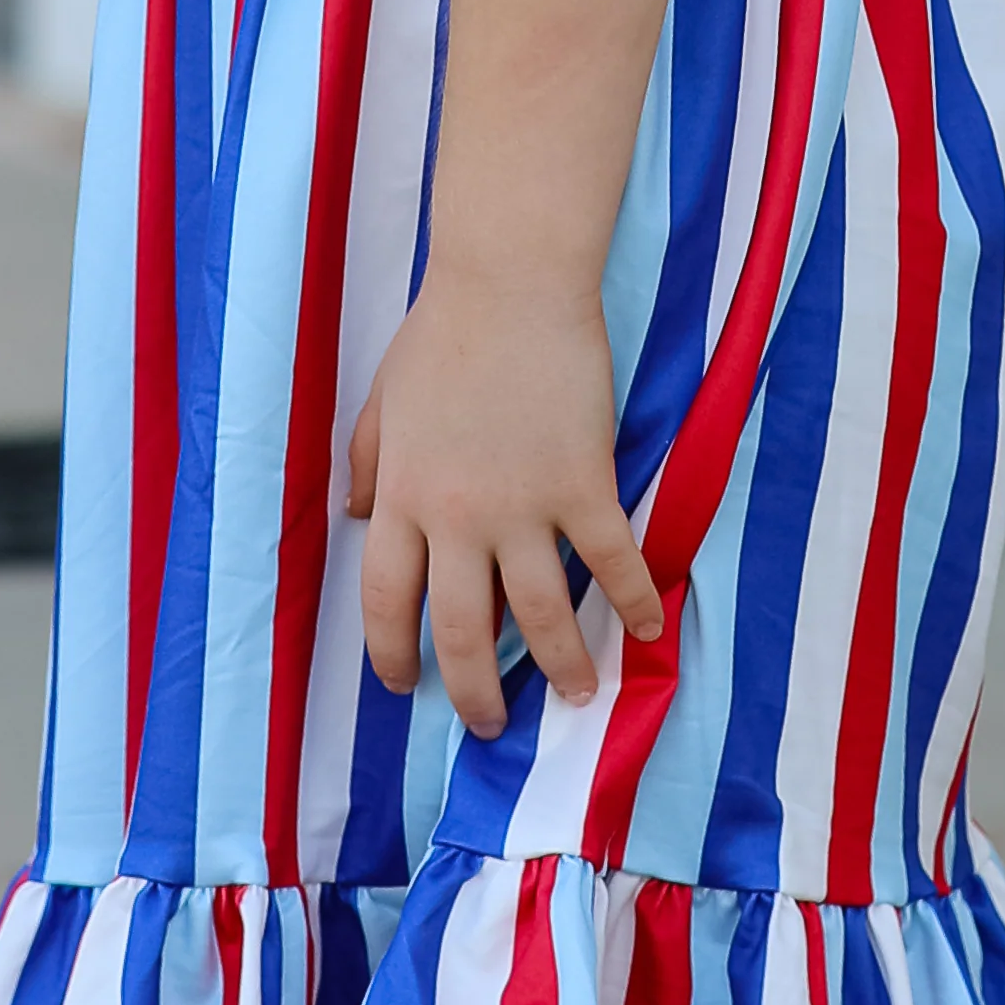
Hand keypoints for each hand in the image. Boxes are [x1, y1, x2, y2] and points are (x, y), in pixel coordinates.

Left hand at [348, 269, 665, 742]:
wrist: (508, 281)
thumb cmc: (443, 333)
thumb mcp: (384, 401)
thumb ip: (368, 463)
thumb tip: (358, 520)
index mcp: (400, 497)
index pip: (387, 601)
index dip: (391, 654)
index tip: (404, 683)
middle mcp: (455, 516)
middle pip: (461, 630)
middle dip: (475, 690)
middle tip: (489, 723)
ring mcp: (522, 504)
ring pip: (539, 614)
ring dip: (560, 665)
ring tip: (574, 696)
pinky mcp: (583, 484)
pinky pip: (612, 561)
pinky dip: (634, 600)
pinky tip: (647, 630)